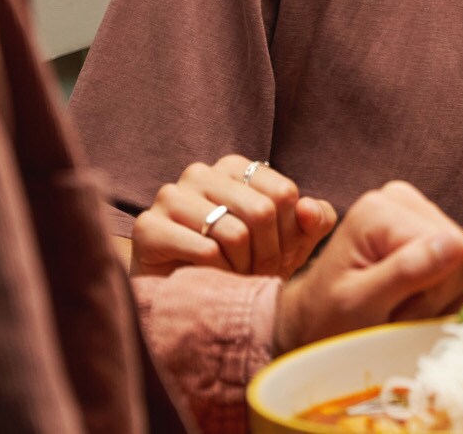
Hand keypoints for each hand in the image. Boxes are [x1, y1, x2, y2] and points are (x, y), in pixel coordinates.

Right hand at [131, 155, 337, 278]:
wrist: (186, 296)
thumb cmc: (243, 263)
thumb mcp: (290, 243)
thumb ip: (314, 220)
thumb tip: (308, 208)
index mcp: (234, 166)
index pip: (284, 192)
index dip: (291, 233)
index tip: (283, 256)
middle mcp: (200, 172)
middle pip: (262, 211)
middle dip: (269, 254)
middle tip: (259, 273)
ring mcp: (170, 196)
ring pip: (235, 232)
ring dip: (244, 267)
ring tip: (236, 276)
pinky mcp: (149, 227)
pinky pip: (206, 250)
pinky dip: (219, 273)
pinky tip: (211, 279)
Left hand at [272, 181, 462, 354]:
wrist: (313, 324)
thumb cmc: (325, 320)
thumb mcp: (357, 304)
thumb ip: (404, 273)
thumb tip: (455, 246)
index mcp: (382, 210)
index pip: (454, 251)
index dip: (434, 295)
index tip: (393, 314)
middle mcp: (403, 201)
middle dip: (437, 298)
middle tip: (396, 316)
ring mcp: (419, 214)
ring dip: (442, 301)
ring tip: (401, 312)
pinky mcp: (431, 233)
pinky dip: (446, 298)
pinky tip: (415, 305)